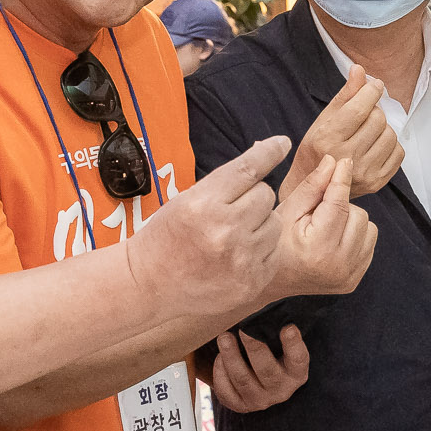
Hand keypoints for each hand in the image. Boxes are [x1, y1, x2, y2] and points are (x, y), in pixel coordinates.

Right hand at [128, 137, 284, 302]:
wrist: (149, 287)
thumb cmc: (165, 239)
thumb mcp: (184, 201)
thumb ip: (222, 182)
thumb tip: (261, 152)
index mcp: (203, 205)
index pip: (247, 169)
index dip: (269, 153)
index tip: (282, 143)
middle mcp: (224, 230)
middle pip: (265, 195)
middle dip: (253, 197)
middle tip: (233, 210)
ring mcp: (240, 259)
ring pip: (275, 223)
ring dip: (261, 223)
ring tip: (236, 234)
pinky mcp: (251, 282)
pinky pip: (274, 252)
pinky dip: (262, 249)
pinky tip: (240, 255)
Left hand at [210, 325, 308, 411]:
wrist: (260, 385)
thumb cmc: (272, 356)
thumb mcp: (281, 348)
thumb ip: (276, 333)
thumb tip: (266, 307)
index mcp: (296, 373)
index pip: (298, 359)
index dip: (294, 344)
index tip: (288, 327)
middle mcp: (281, 390)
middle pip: (267, 371)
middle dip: (254, 348)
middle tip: (244, 329)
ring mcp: (260, 400)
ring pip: (243, 380)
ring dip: (232, 358)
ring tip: (224, 338)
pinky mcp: (240, 406)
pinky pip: (226, 391)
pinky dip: (220, 372)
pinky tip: (220, 357)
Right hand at [267, 155, 376, 299]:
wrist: (271, 281)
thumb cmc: (274, 242)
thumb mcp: (287, 210)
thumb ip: (312, 186)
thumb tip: (333, 161)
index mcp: (318, 249)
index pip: (339, 205)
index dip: (341, 179)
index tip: (344, 161)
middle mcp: (338, 266)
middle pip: (358, 215)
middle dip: (340, 206)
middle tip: (317, 214)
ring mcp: (349, 276)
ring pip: (368, 228)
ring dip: (350, 221)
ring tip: (325, 227)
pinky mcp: (354, 280)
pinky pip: (369, 244)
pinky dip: (355, 236)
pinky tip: (333, 239)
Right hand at [296, 66, 404, 198]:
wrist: (318, 187)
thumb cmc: (317, 150)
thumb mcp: (324, 119)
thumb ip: (345, 95)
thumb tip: (359, 69)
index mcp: (327, 139)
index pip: (359, 109)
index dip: (371, 91)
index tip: (375, 85)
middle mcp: (346, 158)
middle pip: (377, 120)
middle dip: (374, 110)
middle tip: (365, 114)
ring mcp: (363, 173)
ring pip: (390, 135)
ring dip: (383, 128)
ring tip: (369, 131)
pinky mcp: (377, 183)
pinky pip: (398, 152)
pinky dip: (391, 144)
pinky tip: (376, 145)